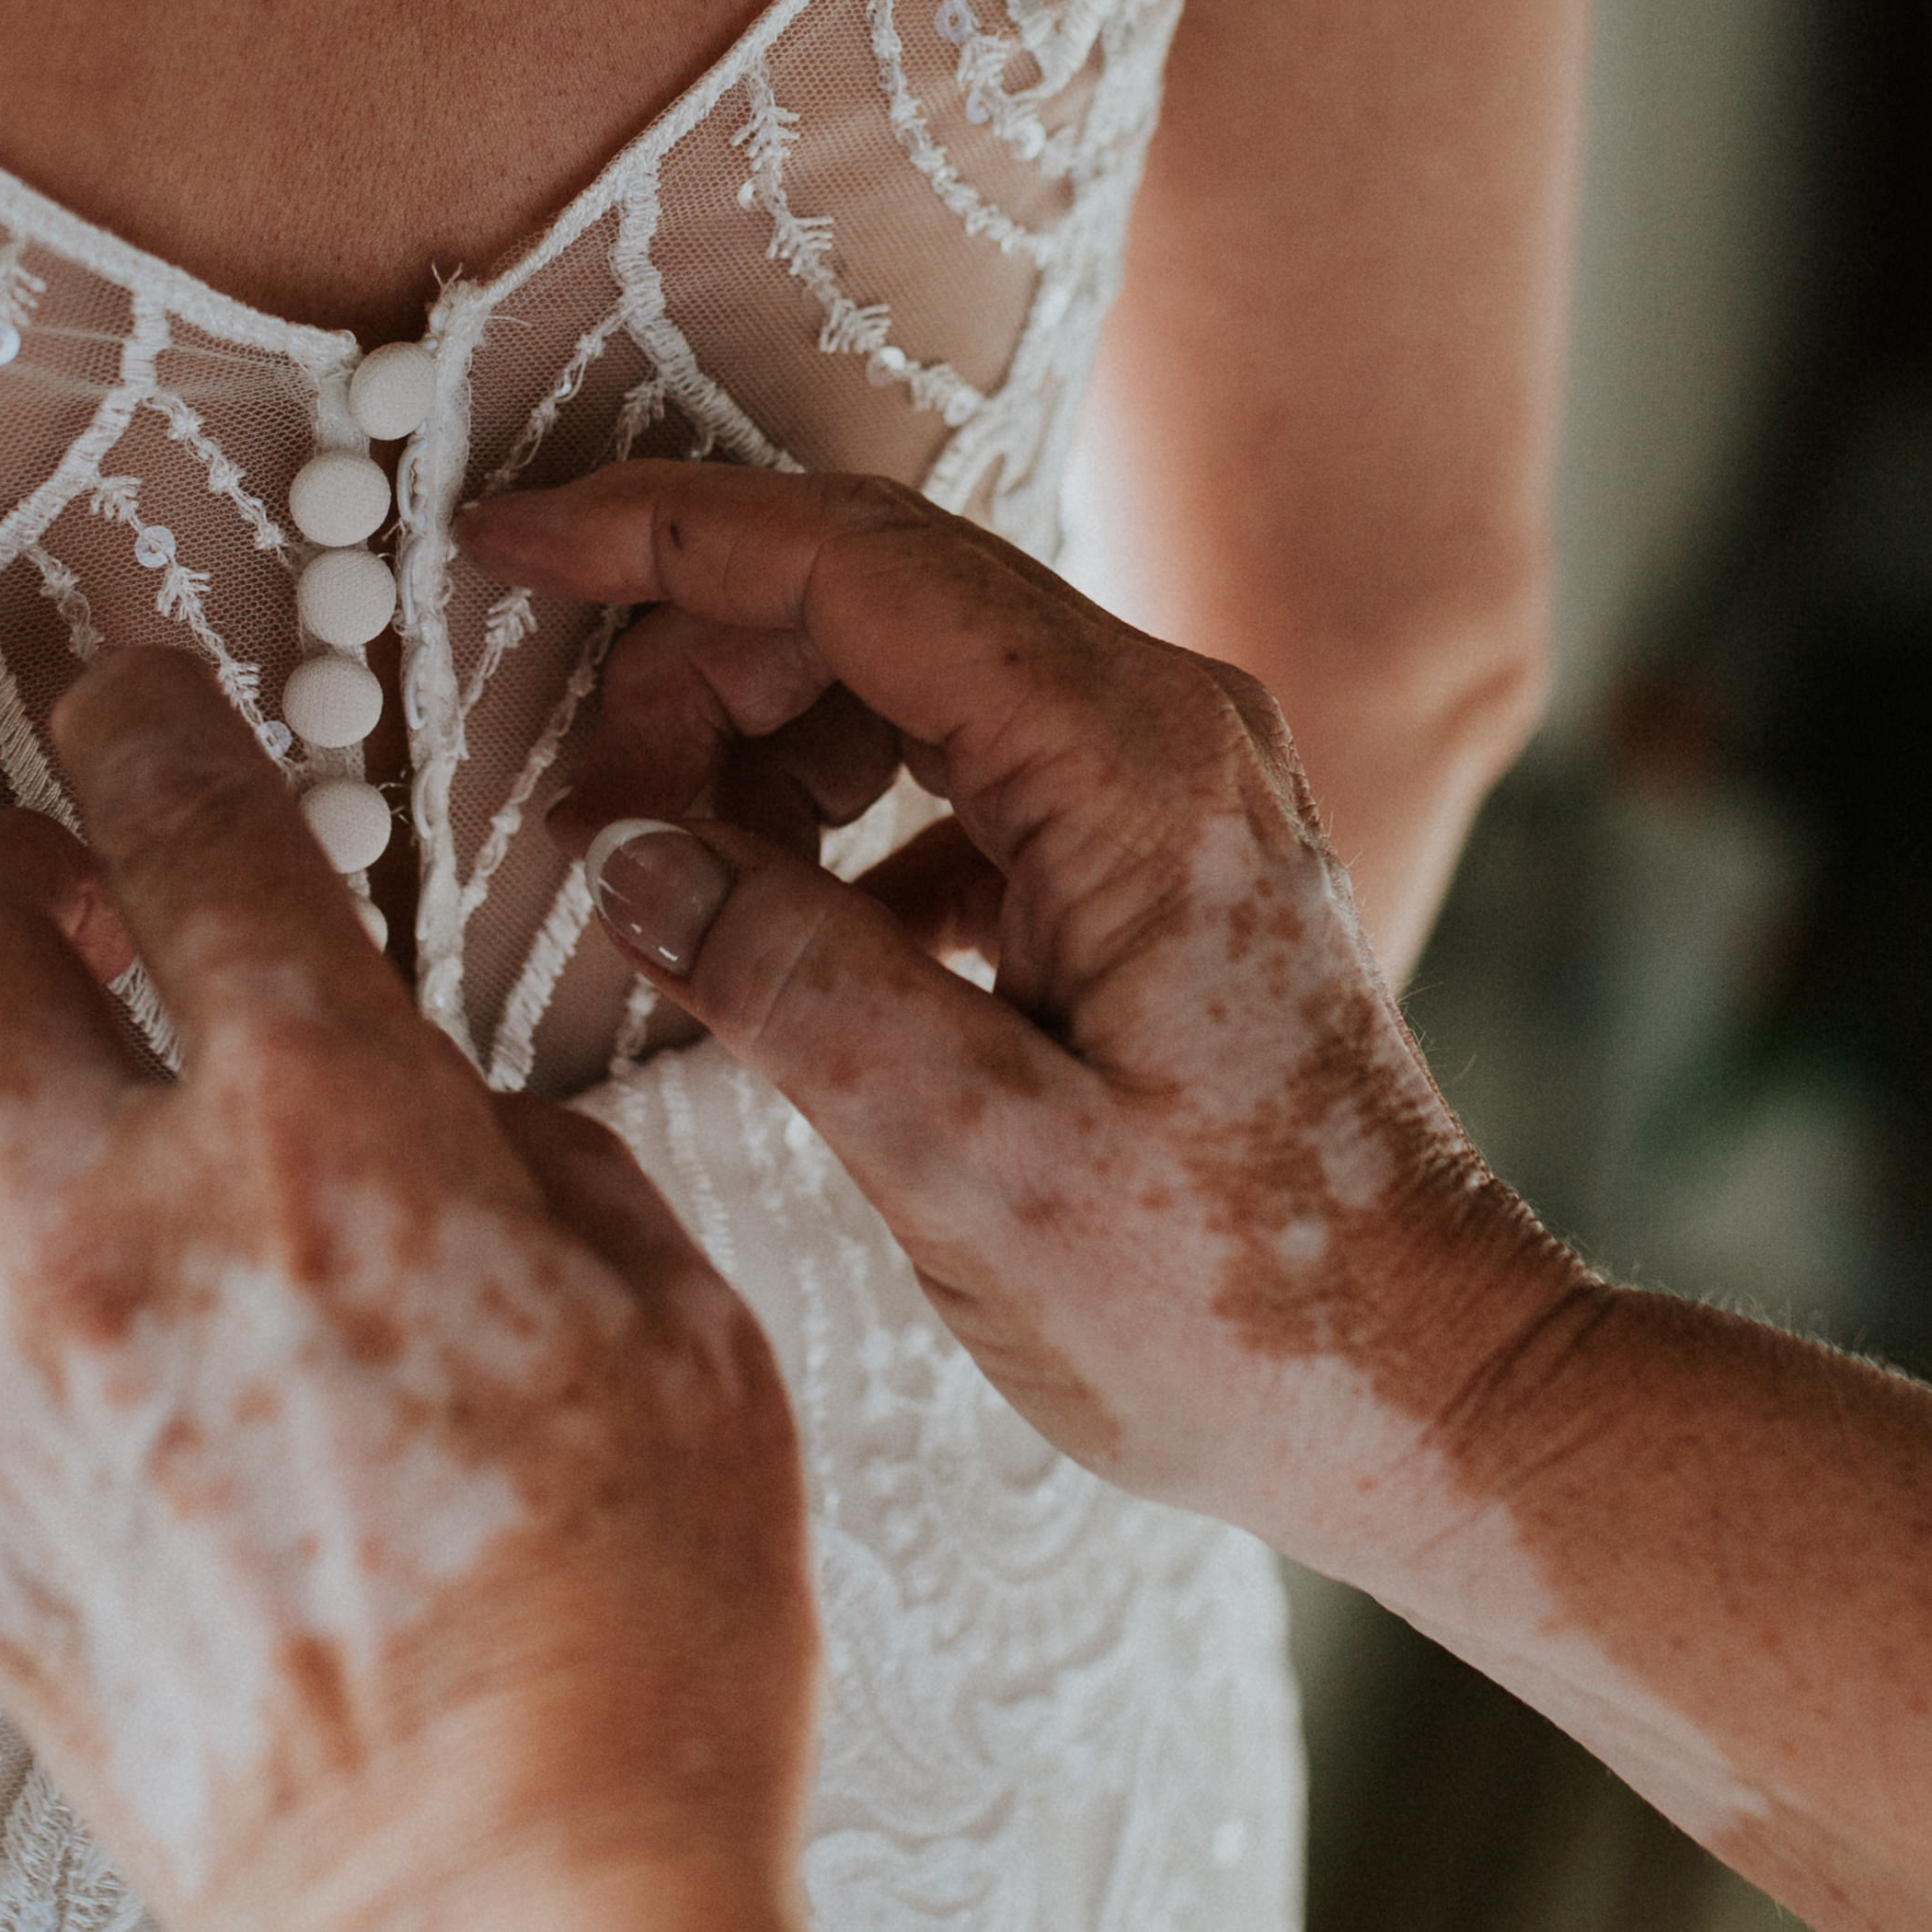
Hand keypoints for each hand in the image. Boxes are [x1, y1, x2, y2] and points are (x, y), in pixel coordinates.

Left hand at [0, 651, 856, 1931]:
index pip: (178, 816)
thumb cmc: (632, 1639)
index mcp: (331, 1129)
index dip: (140, 714)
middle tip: (67, 900)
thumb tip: (474, 1120)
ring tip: (42, 1131)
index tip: (131, 698)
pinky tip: (24, 1347)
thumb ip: (555, 1168)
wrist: (499, 1909)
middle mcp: (125, 1226)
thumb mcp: (691, 1330)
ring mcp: (10, 1393)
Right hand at [460, 468, 1594, 1599]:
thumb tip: (632, 859)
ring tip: (664, 888)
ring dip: (759, 741)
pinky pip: (956, 766)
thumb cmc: (1235, 1316)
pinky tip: (774, 936)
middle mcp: (1167, 727)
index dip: (659, 537)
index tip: (501, 547)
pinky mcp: (1150, 858)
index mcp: (1133, 765)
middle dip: (692, 662)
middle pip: (873, 590)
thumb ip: (796, 989)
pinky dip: (837, 817)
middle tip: (577, 820)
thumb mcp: (981, 1173)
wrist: (1430, 1394)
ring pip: (908, 669)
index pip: (855, 561)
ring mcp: (1167, 785)